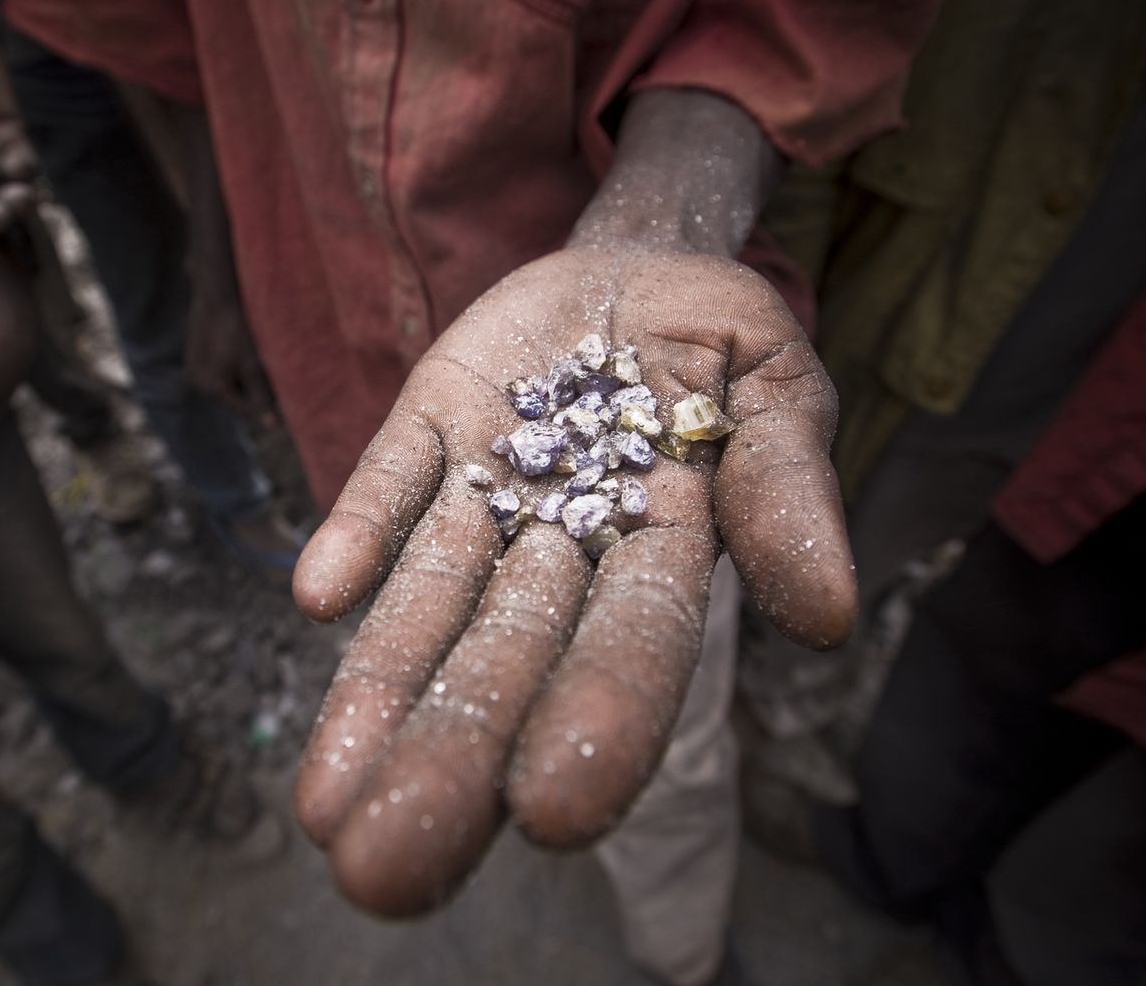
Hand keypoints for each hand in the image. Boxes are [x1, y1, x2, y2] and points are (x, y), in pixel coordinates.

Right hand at [184, 277, 271, 414]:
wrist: (216, 294)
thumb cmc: (237, 328)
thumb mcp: (253, 364)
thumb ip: (261, 396)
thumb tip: (273, 427)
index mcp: (210, 388)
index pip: (245, 410)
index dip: (266, 404)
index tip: (285, 392)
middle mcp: (196, 383)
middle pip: (234, 398)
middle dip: (254, 389)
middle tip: (270, 368)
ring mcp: (192, 369)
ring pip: (227, 384)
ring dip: (243, 377)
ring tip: (254, 355)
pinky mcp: (193, 356)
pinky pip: (218, 371)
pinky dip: (232, 365)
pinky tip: (240, 347)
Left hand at [290, 244, 853, 913]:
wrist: (635, 272)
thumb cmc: (722, 345)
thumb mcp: (779, 395)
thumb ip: (786, 490)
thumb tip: (827, 617)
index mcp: (661, 548)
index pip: (632, 646)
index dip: (598, 721)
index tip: (553, 813)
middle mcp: (560, 542)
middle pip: (504, 658)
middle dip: (449, 759)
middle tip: (381, 874)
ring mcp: (487, 487)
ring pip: (430, 601)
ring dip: (378, 691)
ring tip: (325, 803)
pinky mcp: (431, 425)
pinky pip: (391, 481)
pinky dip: (359, 531)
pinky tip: (319, 594)